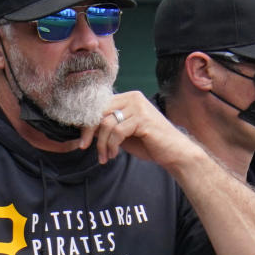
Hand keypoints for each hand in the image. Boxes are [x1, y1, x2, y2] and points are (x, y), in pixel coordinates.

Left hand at [79, 91, 198, 166]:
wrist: (174, 152)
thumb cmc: (149, 143)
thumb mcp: (123, 133)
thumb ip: (107, 128)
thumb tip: (86, 129)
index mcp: (128, 98)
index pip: (99, 105)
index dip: (86, 122)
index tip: (81, 139)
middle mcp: (133, 98)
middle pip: (99, 111)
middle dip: (89, 131)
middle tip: (84, 147)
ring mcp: (138, 107)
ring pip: (107, 124)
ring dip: (102, 144)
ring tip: (105, 156)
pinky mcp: (142, 119)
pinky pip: (117, 132)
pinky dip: (112, 146)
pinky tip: (114, 154)